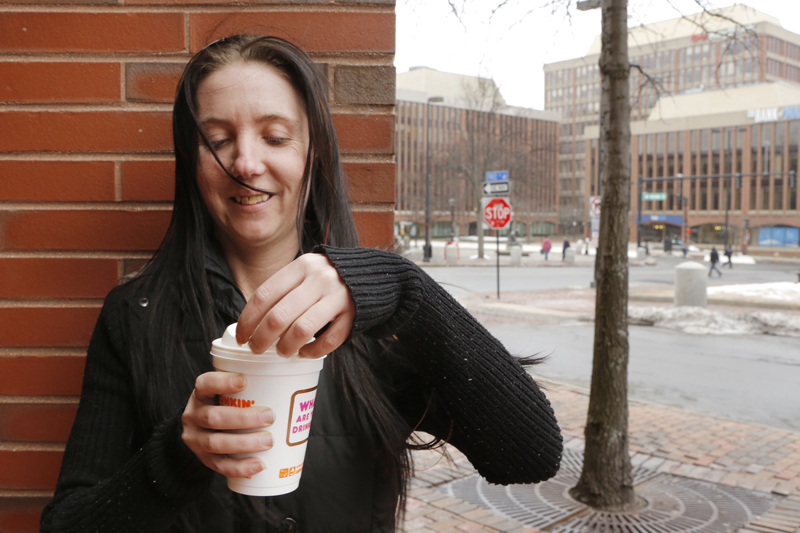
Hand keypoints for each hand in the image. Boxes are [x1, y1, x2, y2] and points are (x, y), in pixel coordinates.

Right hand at [181, 372, 273, 477]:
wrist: (200, 428)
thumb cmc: (223, 404)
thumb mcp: (226, 391)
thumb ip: (248, 387)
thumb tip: (291, 384)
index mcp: (200, 394)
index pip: (205, 384)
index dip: (222, 382)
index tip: (244, 381)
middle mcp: (194, 416)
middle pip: (213, 417)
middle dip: (243, 418)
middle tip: (270, 417)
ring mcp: (196, 439)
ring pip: (216, 443)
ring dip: (244, 443)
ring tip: (269, 442)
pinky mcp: (203, 459)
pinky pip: (220, 465)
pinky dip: (240, 467)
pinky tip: (259, 465)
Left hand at [236, 253, 354, 357]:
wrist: (371, 276)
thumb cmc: (326, 279)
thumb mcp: (304, 273)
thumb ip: (283, 291)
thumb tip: (253, 323)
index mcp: (301, 266)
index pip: (264, 295)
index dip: (248, 319)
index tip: (242, 336)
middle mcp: (319, 279)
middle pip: (279, 316)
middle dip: (262, 338)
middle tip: (257, 349)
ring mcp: (338, 297)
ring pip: (302, 330)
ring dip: (286, 347)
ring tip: (282, 352)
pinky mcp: (353, 315)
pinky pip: (329, 340)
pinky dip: (313, 351)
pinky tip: (305, 353)